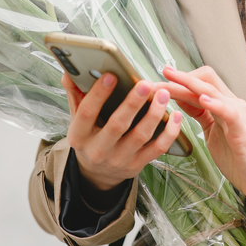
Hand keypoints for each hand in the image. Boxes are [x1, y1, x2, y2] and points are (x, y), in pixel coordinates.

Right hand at [62, 72, 183, 191]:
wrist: (97, 174)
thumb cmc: (89, 138)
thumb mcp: (77, 119)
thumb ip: (76, 95)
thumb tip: (69, 72)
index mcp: (79, 136)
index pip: (87, 113)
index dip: (98, 94)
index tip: (111, 75)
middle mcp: (98, 150)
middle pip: (117, 125)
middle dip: (133, 103)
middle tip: (145, 84)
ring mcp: (119, 159)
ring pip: (140, 136)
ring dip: (154, 114)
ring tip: (162, 94)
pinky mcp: (137, 165)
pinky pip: (157, 149)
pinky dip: (169, 132)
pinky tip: (176, 116)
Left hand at [163, 65, 245, 211]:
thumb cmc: (239, 158)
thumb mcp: (213, 132)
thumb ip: (201, 114)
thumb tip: (180, 100)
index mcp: (223, 105)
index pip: (200, 81)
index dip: (179, 79)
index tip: (156, 81)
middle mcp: (232, 104)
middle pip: (204, 79)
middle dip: (177, 78)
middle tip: (152, 82)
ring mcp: (238, 114)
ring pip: (211, 91)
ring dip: (187, 86)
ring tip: (169, 83)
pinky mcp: (243, 130)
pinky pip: (228, 111)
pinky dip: (215, 103)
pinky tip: (202, 100)